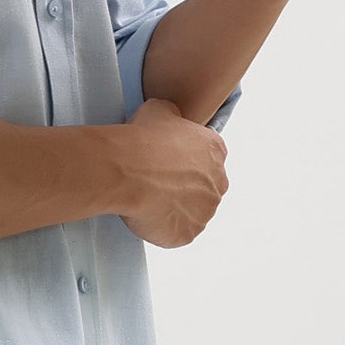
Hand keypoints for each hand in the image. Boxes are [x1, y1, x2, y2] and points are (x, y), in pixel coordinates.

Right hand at [112, 96, 228, 248]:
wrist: (126, 170)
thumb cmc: (142, 138)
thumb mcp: (161, 109)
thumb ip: (174, 118)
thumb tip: (172, 120)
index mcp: (215, 151)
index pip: (207, 158)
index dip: (184, 161)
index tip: (166, 163)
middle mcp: (218, 183)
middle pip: (203, 188)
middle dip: (183, 187)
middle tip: (155, 183)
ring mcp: (205, 212)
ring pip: (192, 213)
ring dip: (175, 209)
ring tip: (148, 200)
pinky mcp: (188, 234)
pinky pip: (178, 233)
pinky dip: (164, 228)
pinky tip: (146, 215)